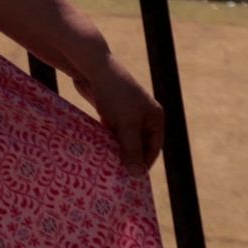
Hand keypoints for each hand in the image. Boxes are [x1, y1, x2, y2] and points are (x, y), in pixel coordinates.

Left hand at [71, 52, 164, 172]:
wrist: (92, 68)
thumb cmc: (114, 95)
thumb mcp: (125, 125)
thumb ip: (132, 150)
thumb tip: (138, 176)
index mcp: (154, 117)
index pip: (153, 148)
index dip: (143, 163)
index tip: (131, 179)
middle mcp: (143, 115)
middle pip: (138, 144)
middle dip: (128, 158)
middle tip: (117, 176)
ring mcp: (126, 113)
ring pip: (123, 139)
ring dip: (116, 150)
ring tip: (107, 167)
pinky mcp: (110, 111)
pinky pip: (111, 132)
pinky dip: (106, 141)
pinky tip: (99, 151)